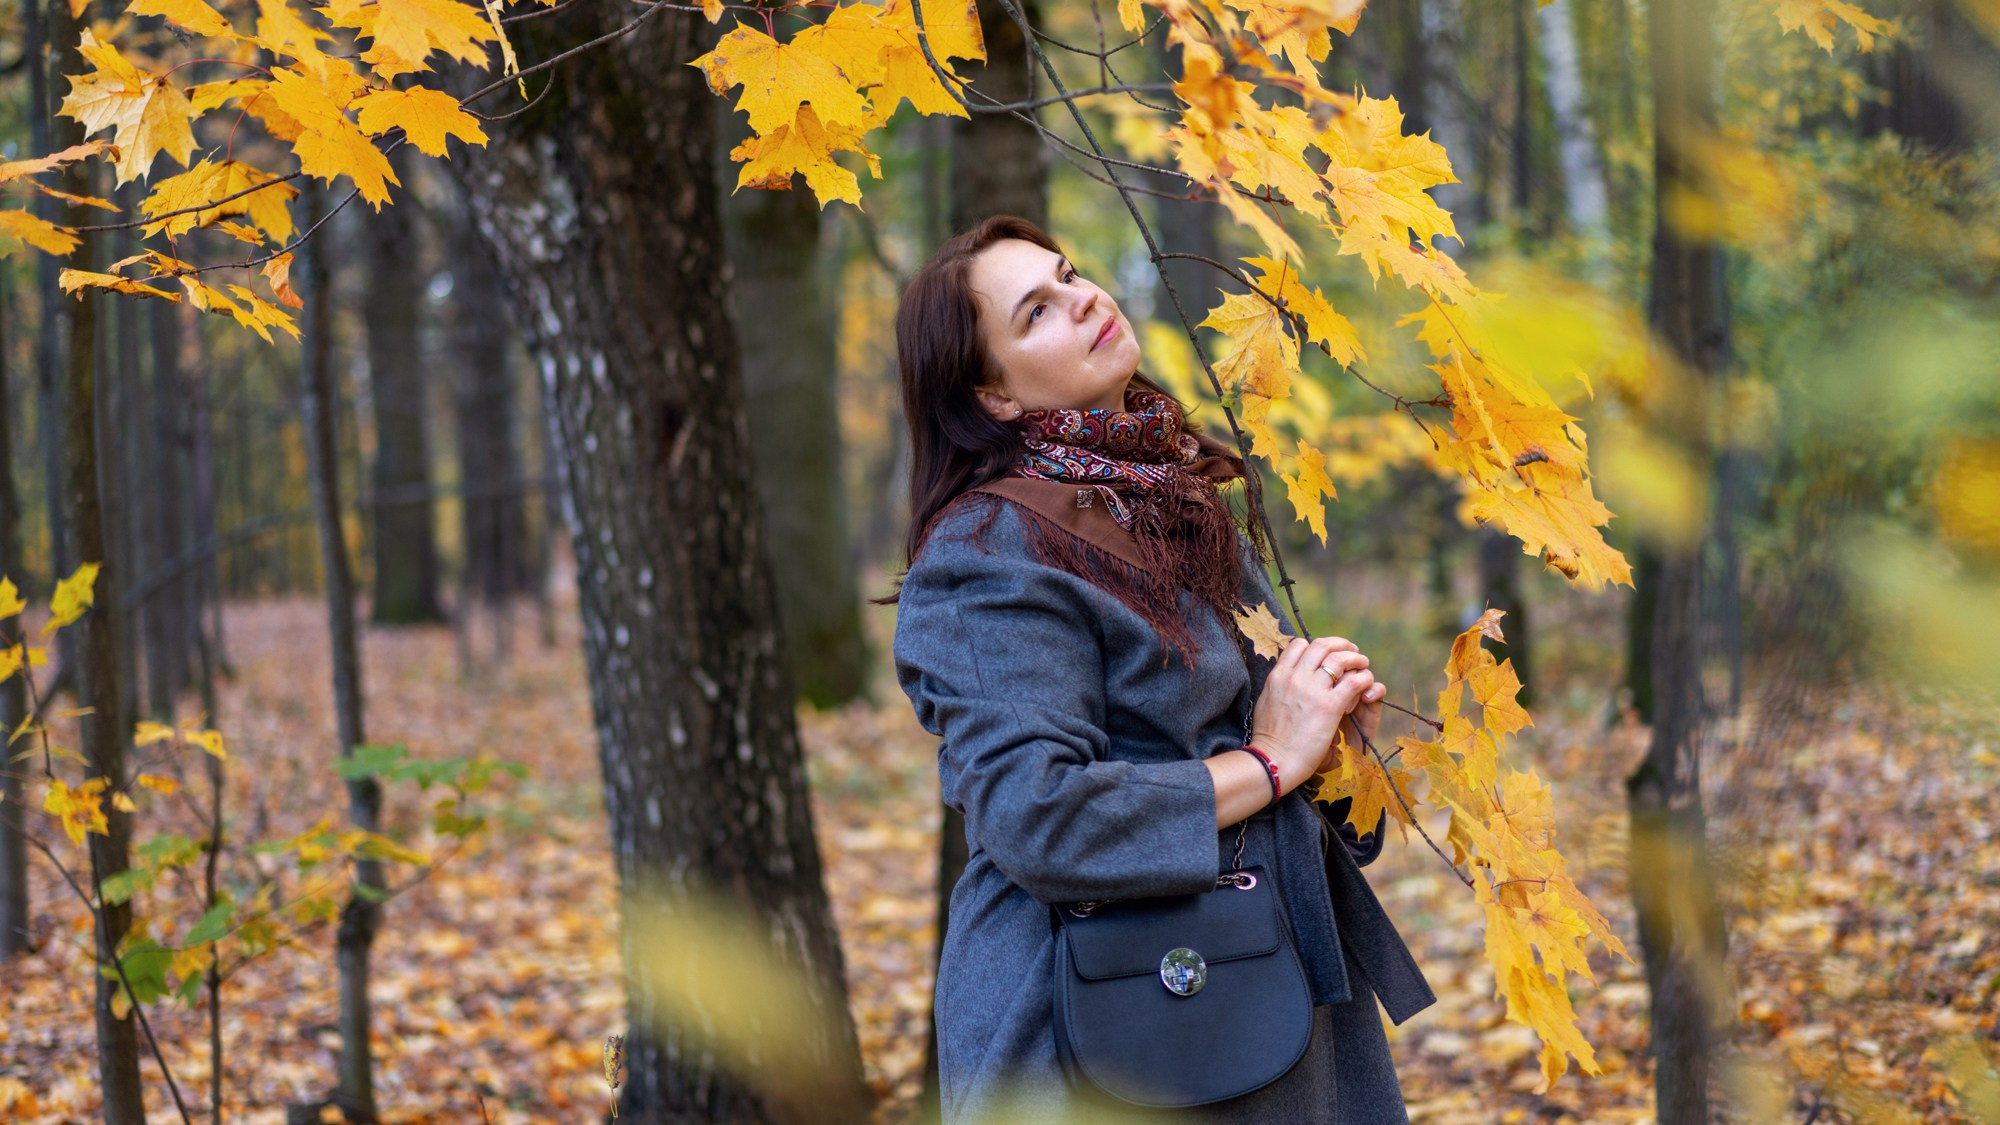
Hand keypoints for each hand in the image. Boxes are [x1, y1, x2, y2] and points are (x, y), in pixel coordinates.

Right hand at [1249, 636, 1384, 791]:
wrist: (1273, 760)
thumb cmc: (1269, 738)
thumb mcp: (1266, 701)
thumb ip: (1278, 686)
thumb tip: (1284, 679)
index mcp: (1278, 675)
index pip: (1299, 645)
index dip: (1315, 646)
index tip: (1325, 655)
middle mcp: (1295, 677)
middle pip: (1321, 645)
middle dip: (1340, 644)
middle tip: (1351, 652)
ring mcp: (1312, 690)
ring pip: (1340, 658)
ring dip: (1355, 658)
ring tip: (1362, 664)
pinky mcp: (1330, 707)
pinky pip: (1354, 681)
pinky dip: (1363, 678)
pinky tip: (1365, 683)